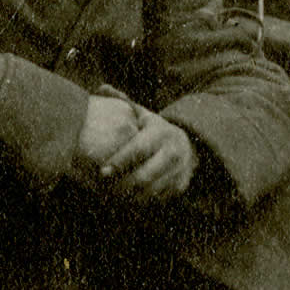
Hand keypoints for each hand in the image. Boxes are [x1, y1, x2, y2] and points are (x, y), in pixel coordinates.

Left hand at [81, 101, 195, 204]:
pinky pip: (157, 198)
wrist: (188, 144)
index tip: (101, 172)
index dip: (119, 162)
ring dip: (129, 196)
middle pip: (144, 176)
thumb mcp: (142, 115)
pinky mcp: (180, 185)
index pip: (138, 150)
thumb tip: (101, 88)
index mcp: (162, 132)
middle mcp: (175, 151)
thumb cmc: (153, 131)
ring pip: (150, 191)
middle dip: (121, 185)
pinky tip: (127, 198)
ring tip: (111, 196)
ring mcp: (180, 170)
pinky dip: (140, 201)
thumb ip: (121, 103)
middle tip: (103, 189)